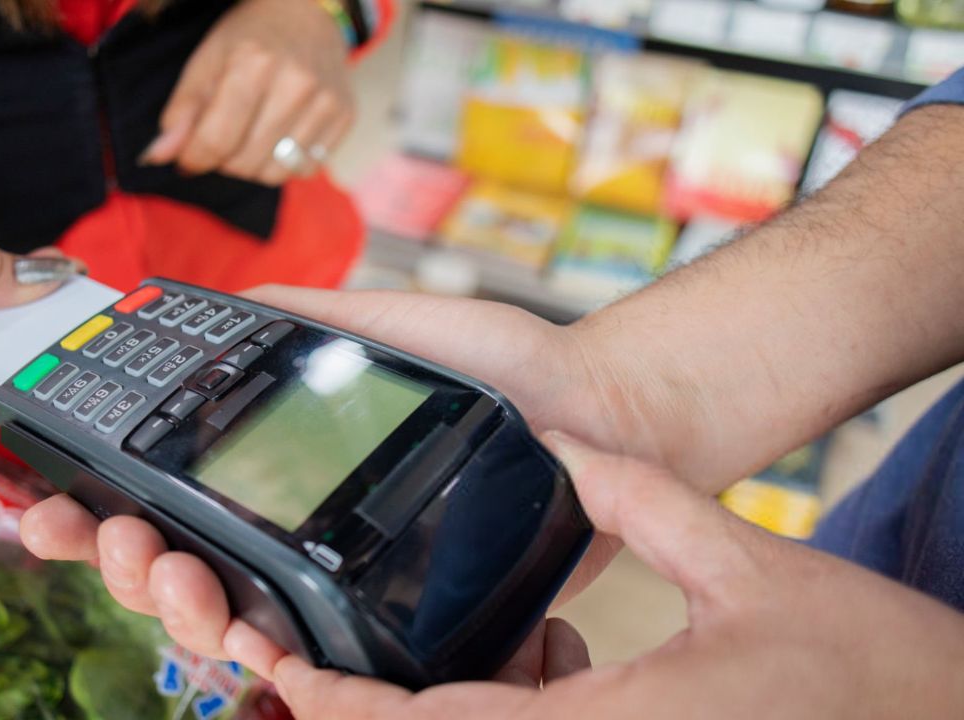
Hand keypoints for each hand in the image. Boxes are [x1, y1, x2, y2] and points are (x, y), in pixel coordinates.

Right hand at [22, 286, 645, 673]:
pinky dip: (258, 654)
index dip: (98, 510)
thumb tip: (217, 300)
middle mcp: (296, 534)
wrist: (597, 415)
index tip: (53, 505)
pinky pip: (310, 657)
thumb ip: (311, 316)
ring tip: (173, 575)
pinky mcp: (391, 628)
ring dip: (175, 609)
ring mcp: (338, 587)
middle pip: (176, 572)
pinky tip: (240, 636)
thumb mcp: (396, 324)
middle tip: (122, 541)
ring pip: (225, 624)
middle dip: (122, 566)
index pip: (168, 499)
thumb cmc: (505, 373)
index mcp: (281, 469)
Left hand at [139, 0, 353, 184]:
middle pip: (244, 162)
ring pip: (275, 173)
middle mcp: (295, 83)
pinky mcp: (345, 115)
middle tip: (223, 136)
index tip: (188, 158)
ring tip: (250, 136)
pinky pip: (306, 169)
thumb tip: (159, 156)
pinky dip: (286, 163)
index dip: (194, 159)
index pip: (216, 141)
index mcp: (253, 63)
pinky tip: (280, 135)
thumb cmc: (251, 37)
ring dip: (253, 166)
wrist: (308, 11)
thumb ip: (183, 111)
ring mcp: (325, 101)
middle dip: (223, 160)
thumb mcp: (207, 60)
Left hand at [271, 433, 963, 719]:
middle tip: (304, 656)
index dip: (345, 703)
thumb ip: (647, 502)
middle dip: (366, 707)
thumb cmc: (874, 674)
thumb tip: (572, 448)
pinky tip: (542, 655)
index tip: (285, 672)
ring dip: (434, 704)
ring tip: (406, 644)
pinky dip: (509, 704)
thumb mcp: (751, 569)